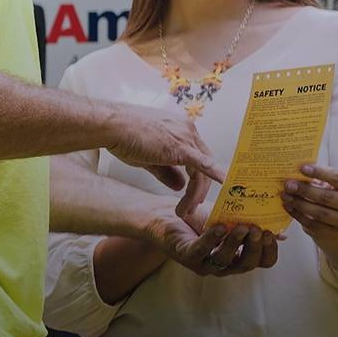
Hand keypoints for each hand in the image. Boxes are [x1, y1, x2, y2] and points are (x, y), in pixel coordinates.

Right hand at [106, 105, 226, 205]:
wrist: (113, 126)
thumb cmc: (124, 136)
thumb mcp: (149, 158)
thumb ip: (167, 172)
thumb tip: (180, 186)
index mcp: (181, 129)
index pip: (198, 157)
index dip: (197, 178)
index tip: (192, 196)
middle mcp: (188, 130)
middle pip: (205, 164)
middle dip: (199, 189)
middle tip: (191, 208)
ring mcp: (186, 137)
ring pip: (202, 170)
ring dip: (195, 193)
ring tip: (184, 210)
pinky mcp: (181, 147)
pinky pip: (203, 165)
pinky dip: (214, 175)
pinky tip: (224, 184)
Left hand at [147, 213, 278, 277]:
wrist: (166, 216)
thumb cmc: (201, 219)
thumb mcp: (231, 218)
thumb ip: (253, 223)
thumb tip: (282, 230)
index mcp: (237, 257)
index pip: (262, 261)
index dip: (269, 250)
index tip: (273, 234)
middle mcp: (223, 265)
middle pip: (246, 264)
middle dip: (255, 248)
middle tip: (259, 230)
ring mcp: (204, 263)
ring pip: (225, 259)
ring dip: (235, 243)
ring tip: (242, 226)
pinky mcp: (186, 256)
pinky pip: (201, 250)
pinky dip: (211, 239)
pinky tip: (220, 227)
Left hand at [281, 164, 337, 241]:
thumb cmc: (331, 194)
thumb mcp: (329, 183)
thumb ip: (316, 176)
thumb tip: (293, 170)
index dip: (319, 172)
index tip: (302, 168)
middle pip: (327, 197)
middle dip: (305, 190)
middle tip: (289, 184)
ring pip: (319, 213)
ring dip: (299, 203)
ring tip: (285, 195)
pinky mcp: (332, 233)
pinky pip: (312, 224)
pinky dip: (298, 215)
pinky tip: (288, 206)